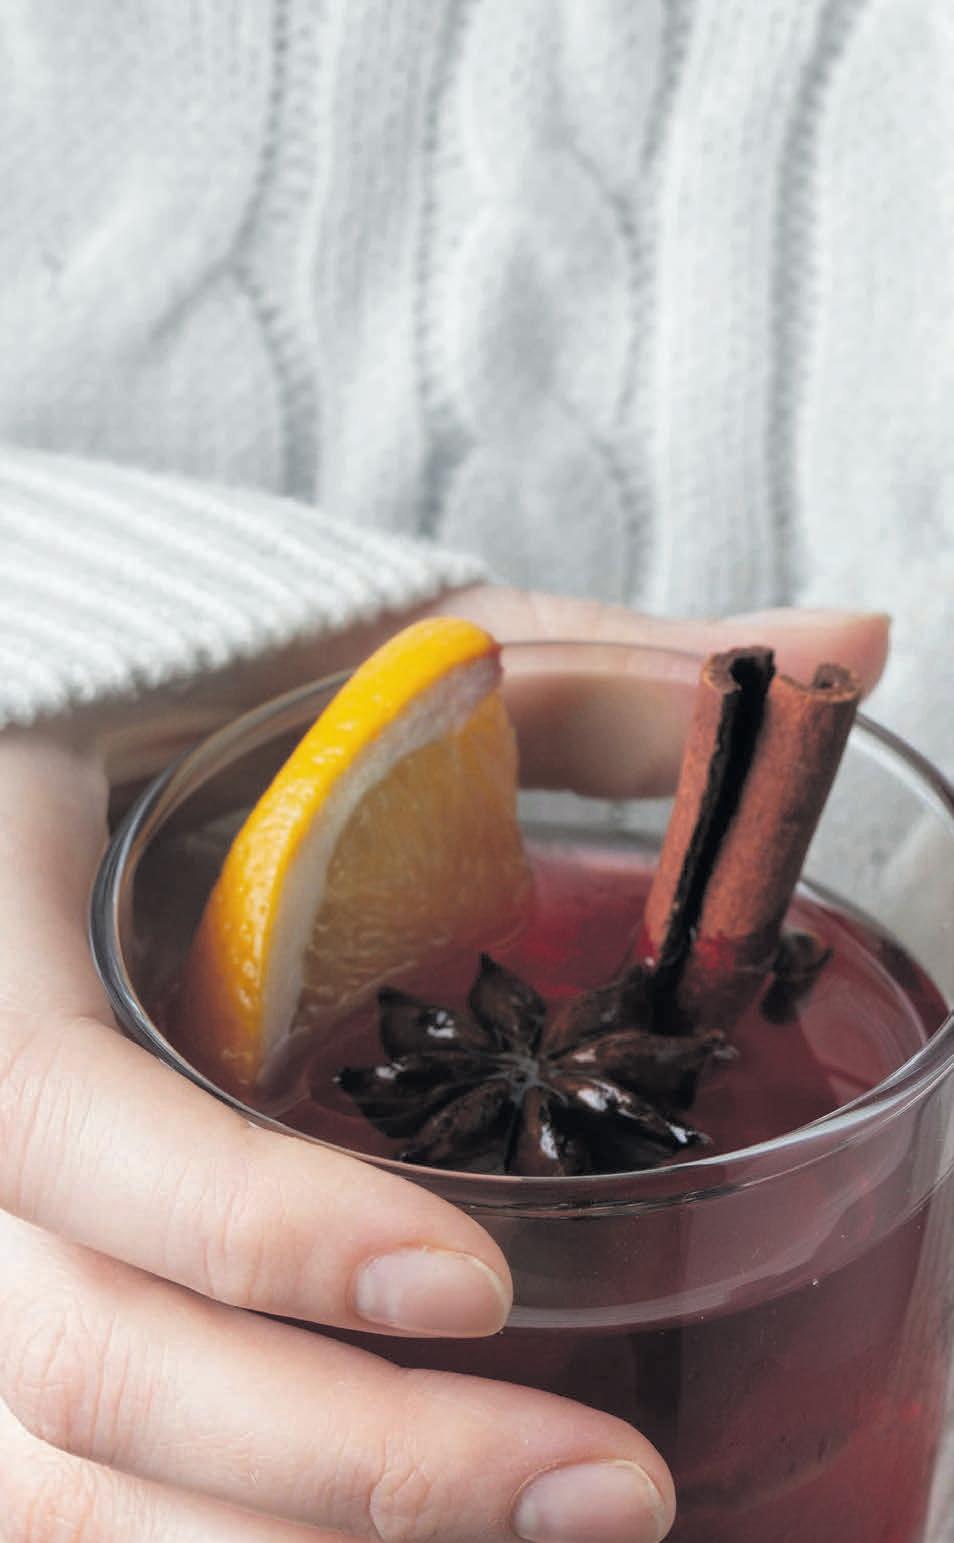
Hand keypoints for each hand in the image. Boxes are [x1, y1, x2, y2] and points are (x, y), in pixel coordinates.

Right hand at [0, 596, 887, 1540]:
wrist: (50, 749)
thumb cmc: (208, 708)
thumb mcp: (374, 668)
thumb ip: (591, 683)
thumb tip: (852, 649)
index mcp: (0, 926)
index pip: (61, 1115)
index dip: (251, 1226)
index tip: (473, 1282)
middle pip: (77, 1357)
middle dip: (344, 1462)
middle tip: (606, 1493)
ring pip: (50, 1475)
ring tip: (543, 1542)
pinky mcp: (8, 1297)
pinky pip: (56, 1486)